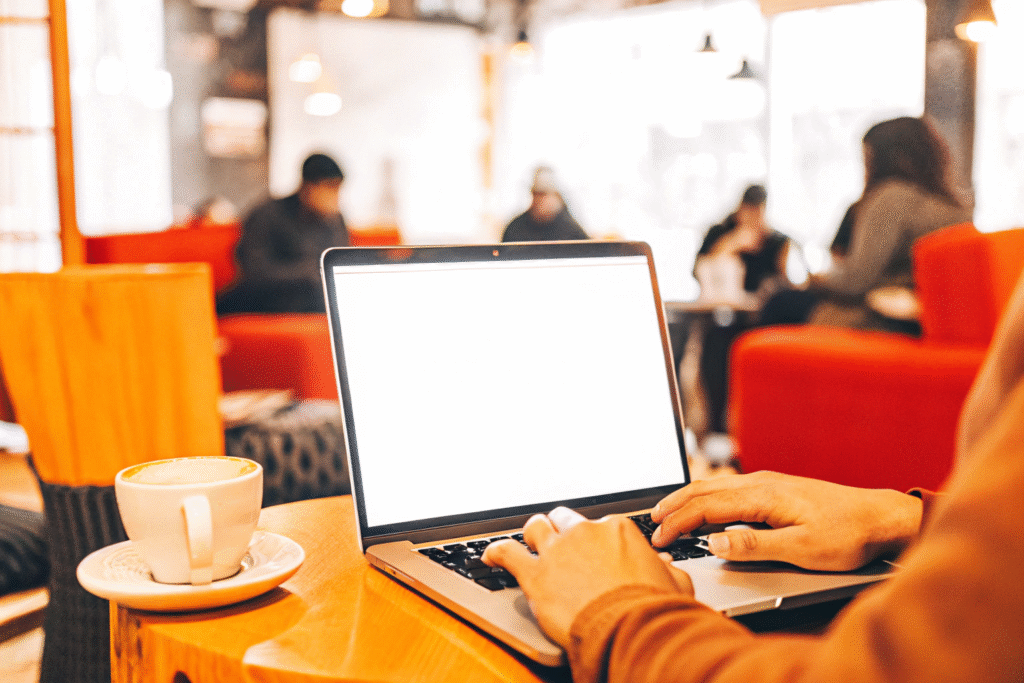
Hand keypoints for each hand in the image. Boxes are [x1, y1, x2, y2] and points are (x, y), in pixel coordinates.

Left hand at [482, 507, 692, 647]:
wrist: (632, 629)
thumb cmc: (654, 608)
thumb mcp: (672, 582)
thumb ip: (663, 568)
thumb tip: (665, 565)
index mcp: (617, 529)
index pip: (598, 524)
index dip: (593, 539)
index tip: (593, 551)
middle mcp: (584, 532)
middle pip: (563, 519)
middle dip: (560, 530)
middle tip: (560, 546)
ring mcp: (557, 551)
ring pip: (535, 528)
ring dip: (532, 535)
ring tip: (529, 544)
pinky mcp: (535, 574)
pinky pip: (506, 553)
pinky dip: (496, 552)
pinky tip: (491, 556)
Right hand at [650, 471, 922, 570]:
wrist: (881, 517)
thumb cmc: (848, 534)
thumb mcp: (802, 549)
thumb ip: (755, 545)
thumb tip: (715, 541)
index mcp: (763, 496)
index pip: (706, 507)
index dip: (679, 523)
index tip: (659, 537)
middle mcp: (762, 483)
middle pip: (704, 489)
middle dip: (673, 506)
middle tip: (651, 524)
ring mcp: (768, 482)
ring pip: (715, 485)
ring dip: (687, 498)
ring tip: (666, 511)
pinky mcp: (775, 488)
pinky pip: (729, 487)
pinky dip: (705, 495)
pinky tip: (704, 503)